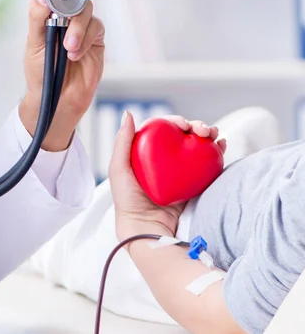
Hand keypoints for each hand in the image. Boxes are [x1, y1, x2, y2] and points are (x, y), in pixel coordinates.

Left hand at [19, 0, 104, 151]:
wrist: (55, 99)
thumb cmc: (41, 72)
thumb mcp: (34, 44)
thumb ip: (37, 17)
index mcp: (45, 9)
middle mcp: (65, 12)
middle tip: (62, 10)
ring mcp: (82, 24)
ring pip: (86, 8)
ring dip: (76, 27)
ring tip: (67, 48)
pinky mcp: (95, 38)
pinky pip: (95, 28)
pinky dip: (84, 40)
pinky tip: (74, 54)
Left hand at [109, 112, 226, 240]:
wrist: (145, 227)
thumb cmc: (127, 200)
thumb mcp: (119, 169)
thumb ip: (122, 142)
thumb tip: (128, 112)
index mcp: (148, 150)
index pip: (164, 128)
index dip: (175, 120)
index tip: (184, 124)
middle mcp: (165, 157)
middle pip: (183, 134)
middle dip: (197, 126)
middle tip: (205, 130)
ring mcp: (180, 170)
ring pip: (197, 146)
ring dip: (209, 136)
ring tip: (216, 136)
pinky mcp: (193, 182)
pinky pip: (207, 164)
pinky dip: (216, 152)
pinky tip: (222, 146)